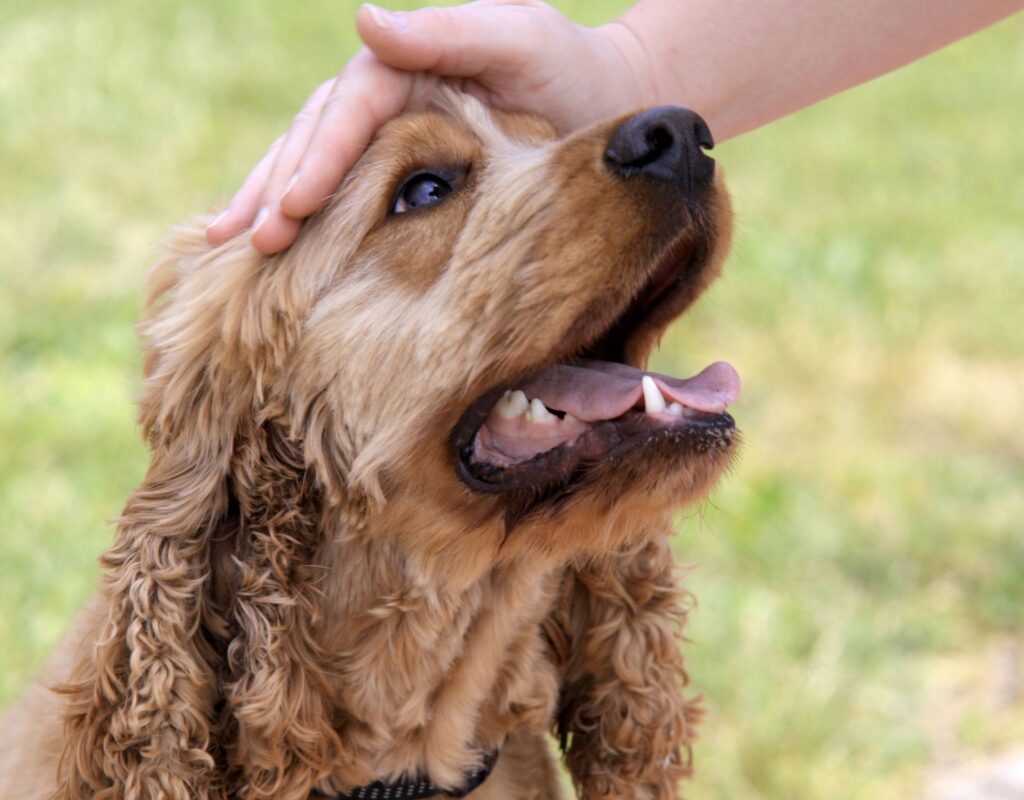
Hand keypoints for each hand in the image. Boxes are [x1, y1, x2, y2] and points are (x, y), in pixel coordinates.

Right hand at [205, 1, 653, 253]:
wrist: (609, 106)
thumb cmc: (570, 70)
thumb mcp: (519, 39)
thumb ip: (448, 32)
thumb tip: (362, 18)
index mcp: (403, 66)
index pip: (344, 112)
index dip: (315, 161)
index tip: (289, 210)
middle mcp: (386, 101)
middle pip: (314, 141)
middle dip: (274, 190)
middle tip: (240, 242)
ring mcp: (390, 139)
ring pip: (318, 169)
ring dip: (273, 205)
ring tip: (228, 246)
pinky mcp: (404, 177)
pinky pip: (347, 196)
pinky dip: (312, 222)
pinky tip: (280, 249)